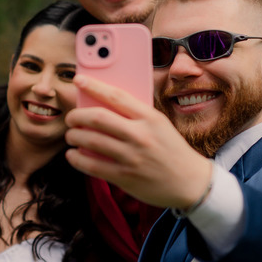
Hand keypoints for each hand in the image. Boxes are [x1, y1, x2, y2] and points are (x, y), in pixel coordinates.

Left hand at [64, 75, 210, 210]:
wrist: (190, 182)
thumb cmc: (171, 149)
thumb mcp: (159, 125)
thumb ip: (135, 115)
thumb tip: (102, 104)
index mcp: (150, 117)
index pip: (116, 96)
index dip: (93, 86)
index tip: (79, 80)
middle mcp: (140, 135)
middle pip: (97, 118)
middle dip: (77, 116)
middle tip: (71, 117)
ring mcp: (132, 157)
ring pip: (91, 141)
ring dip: (74, 136)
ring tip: (71, 135)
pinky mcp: (125, 177)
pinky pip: (92, 166)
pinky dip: (77, 159)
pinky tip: (73, 155)